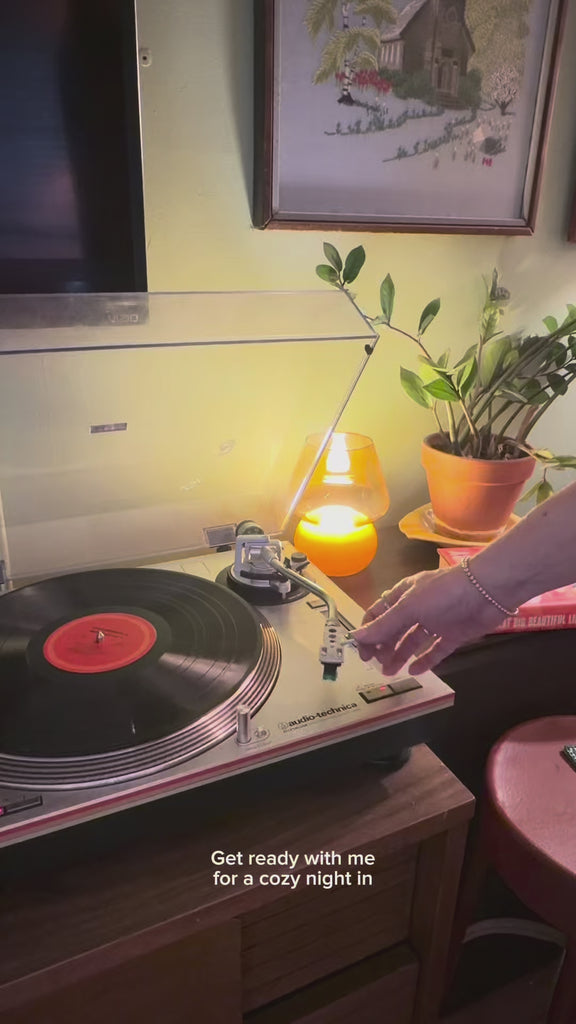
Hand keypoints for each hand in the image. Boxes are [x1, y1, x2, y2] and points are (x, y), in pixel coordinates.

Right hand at [351, 567, 506, 674]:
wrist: (488, 592)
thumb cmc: (443, 594)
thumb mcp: (409, 608)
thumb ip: (385, 625)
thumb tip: (356, 637)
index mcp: (404, 594)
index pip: (379, 613)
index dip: (368, 631)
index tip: (362, 651)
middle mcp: (418, 607)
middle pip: (395, 628)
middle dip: (384, 646)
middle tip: (376, 664)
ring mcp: (436, 621)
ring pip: (413, 640)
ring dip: (400, 654)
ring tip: (390, 672)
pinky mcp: (453, 634)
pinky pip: (435, 649)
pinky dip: (425, 659)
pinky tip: (414, 670)